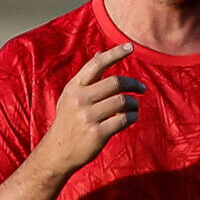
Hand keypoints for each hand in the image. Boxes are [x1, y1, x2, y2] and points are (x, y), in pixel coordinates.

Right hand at [40, 44, 144, 172]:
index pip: (96, 64)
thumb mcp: (71, 96)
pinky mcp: (97, 133)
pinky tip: (132, 118)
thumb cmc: (68, 121)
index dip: (115, 53)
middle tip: (142, 88)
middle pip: (115, 83)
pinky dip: (132, 117)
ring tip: (135, 107)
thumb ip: (87, 77)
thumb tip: (100, 54)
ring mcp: (88, 117)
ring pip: (122, 102)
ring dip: (134, 103)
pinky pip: (123, 120)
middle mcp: (80, 100)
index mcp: (74, 87)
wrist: (58, 152)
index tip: (130, 47)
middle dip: (133, 84)